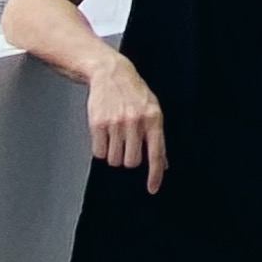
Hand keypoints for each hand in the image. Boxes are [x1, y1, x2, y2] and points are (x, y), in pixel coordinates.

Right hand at [86, 52, 165, 193]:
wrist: (111, 72)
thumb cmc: (134, 92)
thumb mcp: (153, 109)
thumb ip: (157, 137)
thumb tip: (163, 164)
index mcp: (153, 118)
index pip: (156, 153)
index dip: (155, 174)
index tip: (152, 188)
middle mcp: (135, 121)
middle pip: (132, 162)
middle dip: (129, 159)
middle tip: (127, 145)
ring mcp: (115, 122)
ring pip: (114, 160)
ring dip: (114, 155)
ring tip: (116, 137)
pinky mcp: (97, 123)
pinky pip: (99, 152)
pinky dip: (101, 149)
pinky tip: (105, 134)